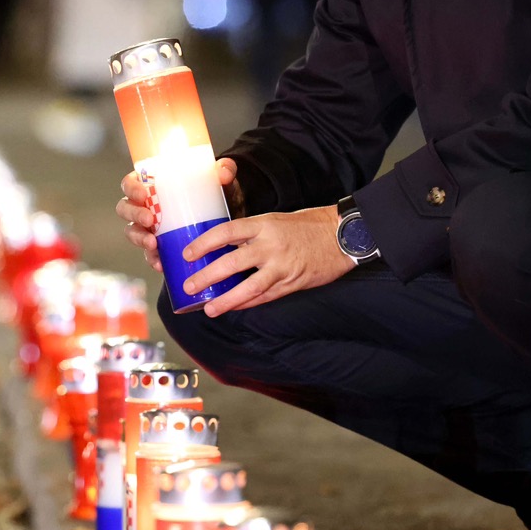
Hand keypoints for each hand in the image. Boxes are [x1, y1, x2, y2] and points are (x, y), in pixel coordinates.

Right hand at [116, 158, 239, 273]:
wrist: (223, 222)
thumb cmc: (212, 195)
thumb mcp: (218, 182)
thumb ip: (224, 170)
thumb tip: (225, 172)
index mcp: (151, 185)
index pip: (130, 183)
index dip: (131, 188)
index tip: (143, 193)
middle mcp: (146, 206)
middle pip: (126, 208)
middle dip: (133, 214)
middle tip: (149, 219)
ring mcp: (150, 228)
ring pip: (133, 232)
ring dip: (139, 238)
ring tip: (153, 244)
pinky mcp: (159, 247)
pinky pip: (148, 255)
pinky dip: (152, 260)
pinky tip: (160, 264)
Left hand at [180, 205, 353, 316]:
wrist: (343, 235)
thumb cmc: (308, 225)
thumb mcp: (276, 220)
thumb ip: (253, 234)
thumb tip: (226, 247)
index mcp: (264, 225)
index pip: (226, 232)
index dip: (204, 243)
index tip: (188, 254)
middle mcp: (270, 245)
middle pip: (231, 262)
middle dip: (207, 276)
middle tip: (189, 286)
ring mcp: (282, 266)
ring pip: (248, 287)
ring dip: (226, 300)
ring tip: (209, 308)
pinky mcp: (292, 283)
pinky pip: (266, 297)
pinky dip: (248, 303)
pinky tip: (234, 308)